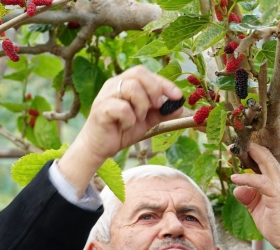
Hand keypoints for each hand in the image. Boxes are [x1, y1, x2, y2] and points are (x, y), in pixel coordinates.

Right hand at [58, 66, 182, 195]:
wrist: (100, 147)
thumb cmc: (121, 130)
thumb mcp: (147, 121)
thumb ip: (162, 113)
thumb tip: (180, 107)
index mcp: (125, 83)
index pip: (146, 74)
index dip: (164, 83)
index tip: (178, 96)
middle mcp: (114, 84)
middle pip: (139, 73)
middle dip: (154, 90)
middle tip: (157, 106)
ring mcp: (106, 95)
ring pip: (131, 88)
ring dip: (141, 106)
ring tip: (137, 118)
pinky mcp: (101, 109)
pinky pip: (122, 108)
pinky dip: (129, 119)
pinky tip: (124, 126)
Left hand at [230, 143, 279, 249]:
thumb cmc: (277, 225)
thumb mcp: (258, 209)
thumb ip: (248, 198)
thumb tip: (237, 189)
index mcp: (279, 180)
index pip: (266, 160)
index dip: (252, 152)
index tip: (238, 148)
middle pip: (266, 156)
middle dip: (249, 147)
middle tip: (233, 144)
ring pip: (265, 162)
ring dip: (248, 155)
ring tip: (233, 151)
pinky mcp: (277, 194)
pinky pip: (260, 181)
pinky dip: (246, 178)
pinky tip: (235, 178)